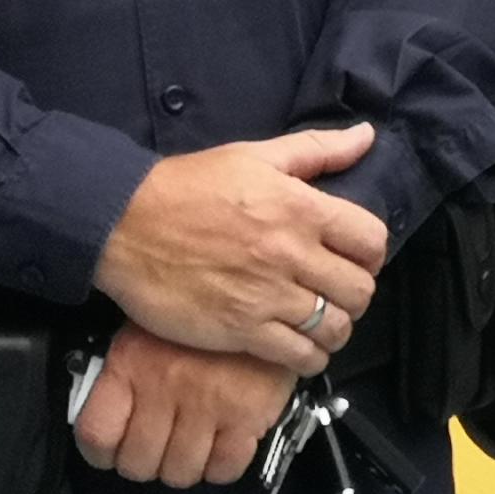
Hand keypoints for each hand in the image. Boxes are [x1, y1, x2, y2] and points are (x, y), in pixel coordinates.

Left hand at [72, 327, 291, 486]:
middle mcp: (165, 386)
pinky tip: (219, 449)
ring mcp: (207, 404)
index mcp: (131, 362)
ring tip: (188, 449)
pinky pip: (224, 468)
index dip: (101, 453)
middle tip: (154, 450)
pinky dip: (219, 467)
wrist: (262, 296)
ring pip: (180, 472)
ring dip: (182, 467)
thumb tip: (111, 421)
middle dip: (144, 463)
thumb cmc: (201, 317)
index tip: (111, 451)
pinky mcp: (248, 415)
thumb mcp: (147, 330)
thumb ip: (126, 375)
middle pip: (137, 463)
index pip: (97, 434)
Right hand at [93, 126, 391, 371]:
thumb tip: (366, 135)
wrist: (122, 225)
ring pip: (335, 327)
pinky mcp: (242, 331)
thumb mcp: (254, 155)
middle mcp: (292, 254)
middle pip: (360, 289)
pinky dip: (309, 357)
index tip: (355, 256)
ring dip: (335, 328)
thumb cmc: (186, 186)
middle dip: (356, 293)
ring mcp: (268, 296)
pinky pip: (300, 357)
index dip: (371, 252)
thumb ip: (317, 150)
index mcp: (300, 208)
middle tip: (337, 292)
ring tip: (320, 322)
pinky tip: (300, 348)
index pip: (372, 239)